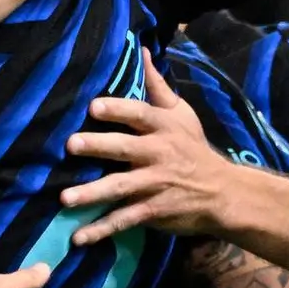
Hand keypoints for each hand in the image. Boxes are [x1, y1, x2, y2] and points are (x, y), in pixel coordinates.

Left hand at [63, 52, 230, 246]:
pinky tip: (78, 237)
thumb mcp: (181, 114)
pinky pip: (124, 219)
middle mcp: (158, 153)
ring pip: (120, 187)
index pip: (139, 114)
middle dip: (98, 146)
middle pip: (125, 148)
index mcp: (163, 127)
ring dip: (92, 193)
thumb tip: (143, 50)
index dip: (117, 109)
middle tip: (71, 144)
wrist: (223, 192)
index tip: (93, 106)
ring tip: (65, 198)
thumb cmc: (194, 149)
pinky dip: (101, 229)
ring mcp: (155, 184)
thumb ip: (157, 86)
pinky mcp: (153, 210)